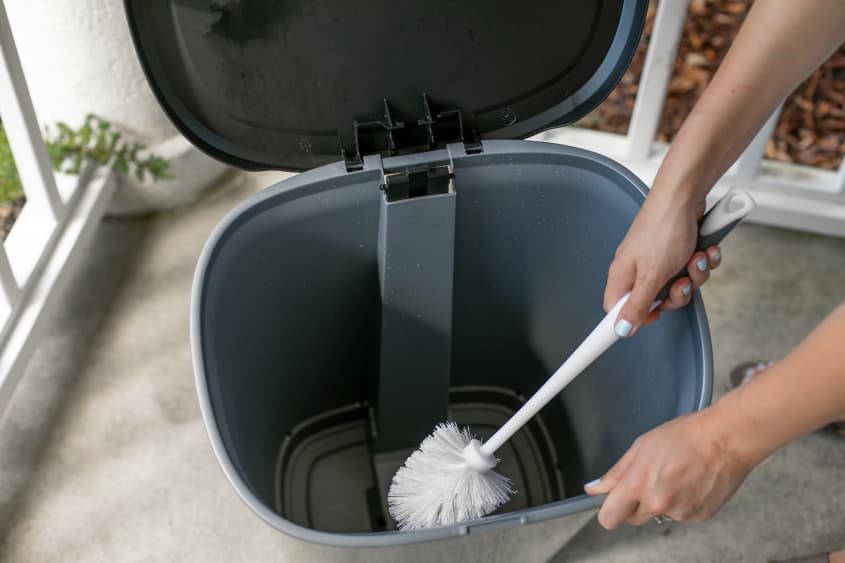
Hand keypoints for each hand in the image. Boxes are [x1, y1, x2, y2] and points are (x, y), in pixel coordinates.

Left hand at [583, 406, 755, 528]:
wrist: (725, 439)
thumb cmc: (686, 436)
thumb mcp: (642, 446)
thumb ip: (617, 472)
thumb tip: (595, 488)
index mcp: (639, 484)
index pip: (609, 518)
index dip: (609, 511)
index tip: (612, 503)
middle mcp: (658, 503)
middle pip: (633, 518)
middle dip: (636, 504)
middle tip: (649, 479)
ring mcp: (680, 512)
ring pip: (659, 515)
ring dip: (662, 502)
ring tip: (675, 475)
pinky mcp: (699, 516)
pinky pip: (682, 514)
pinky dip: (683, 502)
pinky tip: (691, 481)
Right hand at [604, 192, 721, 335]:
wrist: (685, 195)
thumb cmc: (664, 228)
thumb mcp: (652, 276)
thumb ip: (637, 305)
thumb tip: (621, 329)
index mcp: (623, 275)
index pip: (618, 309)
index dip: (635, 318)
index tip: (654, 317)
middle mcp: (638, 268)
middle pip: (655, 301)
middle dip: (677, 294)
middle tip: (681, 281)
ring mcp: (659, 259)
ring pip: (678, 285)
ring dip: (694, 275)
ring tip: (695, 258)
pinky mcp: (677, 250)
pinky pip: (690, 269)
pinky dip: (701, 261)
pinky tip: (702, 250)